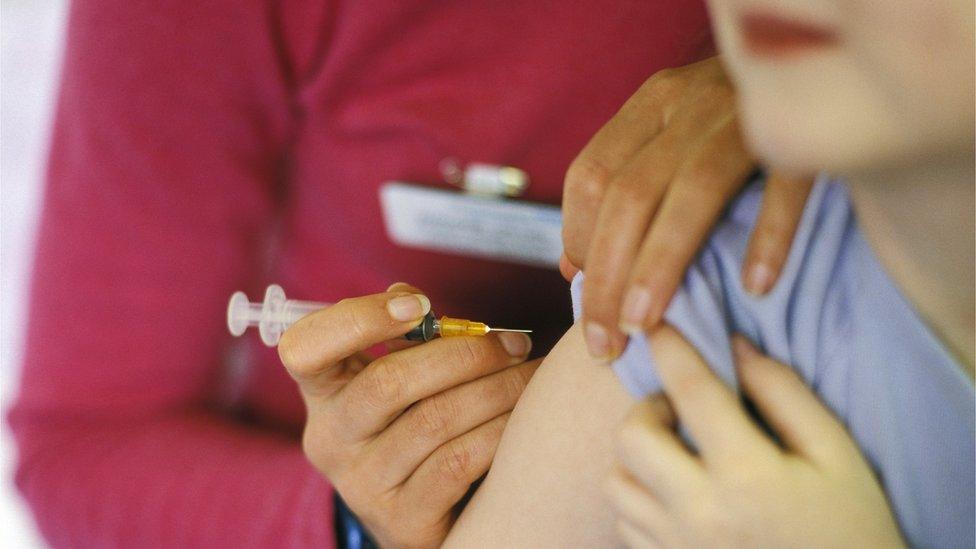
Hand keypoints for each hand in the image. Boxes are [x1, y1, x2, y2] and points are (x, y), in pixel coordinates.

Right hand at [277, 282, 535, 547]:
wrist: (424, 516)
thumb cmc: (415, 427)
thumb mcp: (397, 382)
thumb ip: (403, 337)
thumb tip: (413, 300)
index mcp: (323, 392)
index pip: (305, 348)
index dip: (359, 319)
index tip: (420, 306)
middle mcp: (330, 439)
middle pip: (389, 382)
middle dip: (465, 354)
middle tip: (516, 345)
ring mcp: (362, 484)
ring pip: (434, 420)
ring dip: (497, 390)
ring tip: (532, 377)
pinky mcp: (401, 519)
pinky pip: (458, 463)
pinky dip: (498, 432)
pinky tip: (523, 419)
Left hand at [561, 56, 812, 358]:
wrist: (823, 54)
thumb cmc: (734, 118)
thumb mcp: (671, 136)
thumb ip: (622, 191)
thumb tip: (573, 269)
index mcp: (652, 104)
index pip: (590, 176)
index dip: (577, 241)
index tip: (585, 298)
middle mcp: (690, 102)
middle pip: (629, 194)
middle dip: (607, 276)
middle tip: (605, 343)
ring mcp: (747, 113)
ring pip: (691, 191)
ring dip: (661, 265)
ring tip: (645, 326)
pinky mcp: (807, 129)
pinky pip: (786, 185)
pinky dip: (769, 235)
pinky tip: (755, 288)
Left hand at [606, 331, 904, 547]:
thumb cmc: (851, 528)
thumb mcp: (837, 456)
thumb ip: (785, 395)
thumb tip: (735, 347)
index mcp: (747, 474)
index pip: (691, 390)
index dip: (671, 347)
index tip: (661, 325)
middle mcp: (698, 510)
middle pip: (631, 436)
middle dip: (648, 409)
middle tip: (679, 410)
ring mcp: (674, 545)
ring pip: (615, 481)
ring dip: (636, 456)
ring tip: (674, 455)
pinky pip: (624, 522)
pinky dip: (639, 498)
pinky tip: (674, 494)